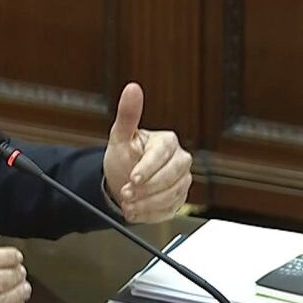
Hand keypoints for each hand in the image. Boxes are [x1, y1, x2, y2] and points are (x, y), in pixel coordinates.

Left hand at [102, 83, 191, 222]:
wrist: (122, 180)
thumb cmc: (124, 156)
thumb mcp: (121, 136)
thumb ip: (128, 114)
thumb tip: (132, 88)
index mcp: (167, 143)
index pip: (161, 156)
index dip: (146, 169)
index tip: (132, 178)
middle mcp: (179, 161)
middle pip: (171, 178)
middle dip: (146, 189)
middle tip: (126, 194)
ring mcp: (181, 181)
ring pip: (170, 196)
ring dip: (146, 204)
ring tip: (128, 204)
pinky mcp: (179, 199)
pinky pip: (169, 210)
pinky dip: (150, 214)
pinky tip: (136, 211)